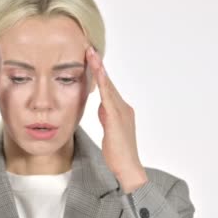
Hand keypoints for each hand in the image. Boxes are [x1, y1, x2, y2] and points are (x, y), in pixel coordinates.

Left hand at [85, 46, 147, 193]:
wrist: (128, 168)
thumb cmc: (118, 154)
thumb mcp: (109, 131)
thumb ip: (106, 117)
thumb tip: (101, 107)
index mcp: (120, 110)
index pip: (108, 87)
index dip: (100, 72)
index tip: (90, 58)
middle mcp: (123, 107)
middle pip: (108, 82)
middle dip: (98, 65)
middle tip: (89, 48)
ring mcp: (121, 111)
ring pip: (108, 86)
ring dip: (99, 69)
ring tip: (90, 53)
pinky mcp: (116, 118)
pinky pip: (108, 96)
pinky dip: (103, 82)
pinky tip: (97, 72)